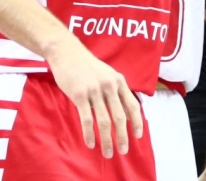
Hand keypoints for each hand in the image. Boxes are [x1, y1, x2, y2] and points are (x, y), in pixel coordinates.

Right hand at [48, 38, 143, 157]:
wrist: (67, 53)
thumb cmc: (87, 66)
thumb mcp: (107, 73)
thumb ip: (115, 89)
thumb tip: (124, 110)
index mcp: (118, 81)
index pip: (132, 105)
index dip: (137, 122)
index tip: (138, 136)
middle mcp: (109, 86)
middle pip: (120, 116)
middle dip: (123, 136)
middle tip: (123, 151)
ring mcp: (94, 90)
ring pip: (104, 121)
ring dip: (107, 140)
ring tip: (107, 153)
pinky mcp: (79, 95)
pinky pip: (87, 119)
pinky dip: (89, 134)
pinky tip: (90, 143)